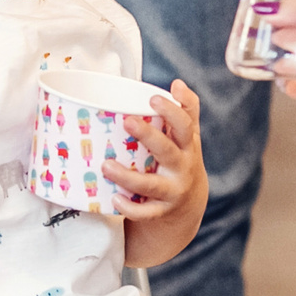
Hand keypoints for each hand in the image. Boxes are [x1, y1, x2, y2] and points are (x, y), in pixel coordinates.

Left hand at [108, 79, 202, 219]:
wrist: (189, 207)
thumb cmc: (181, 161)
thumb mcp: (188, 138)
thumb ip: (185, 111)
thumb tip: (177, 83)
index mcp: (187, 145)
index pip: (185, 125)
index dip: (172, 110)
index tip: (154, 98)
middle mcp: (182, 167)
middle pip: (167, 151)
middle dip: (149, 136)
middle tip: (128, 122)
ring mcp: (172, 191)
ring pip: (151, 184)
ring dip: (127, 176)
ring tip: (106, 165)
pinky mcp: (160, 211)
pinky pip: (145, 212)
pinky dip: (130, 208)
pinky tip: (115, 198)